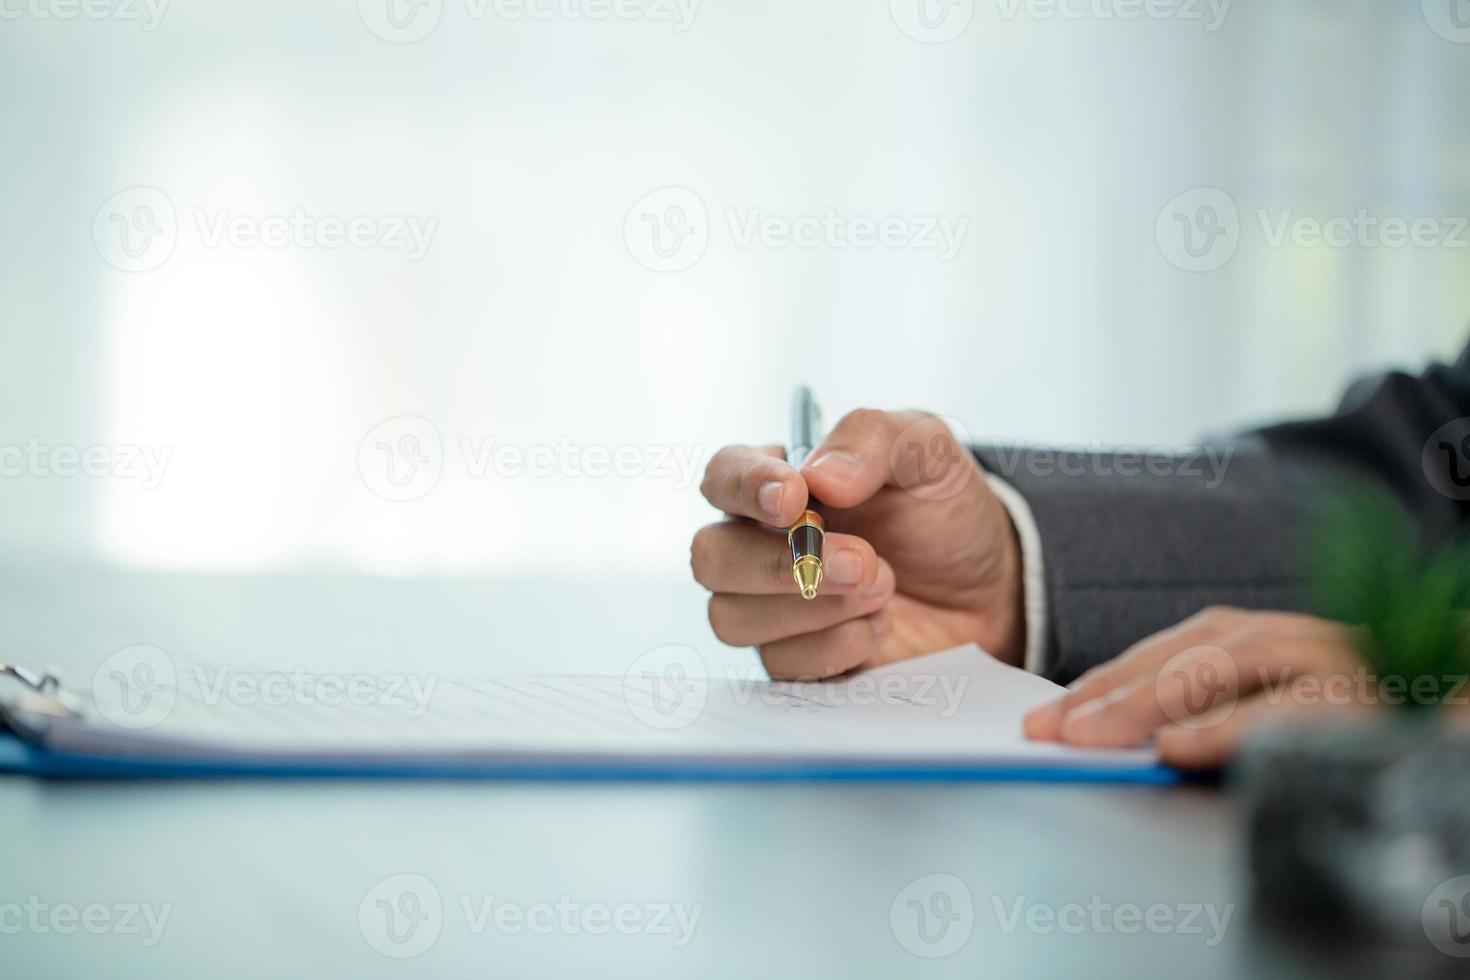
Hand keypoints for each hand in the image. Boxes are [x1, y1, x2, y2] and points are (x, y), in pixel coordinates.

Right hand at [691, 409, 1024, 679]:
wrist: (990, 589)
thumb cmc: (942, 511)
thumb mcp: (926, 450)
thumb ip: (872, 438)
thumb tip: (819, 477)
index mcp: (778, 482)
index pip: (722, 477)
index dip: (744, 487)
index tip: (793, 499)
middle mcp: (759, 544)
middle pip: (709, 558)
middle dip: (781, 563)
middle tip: (862, 560)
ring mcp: (771, 607)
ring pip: (734, 618)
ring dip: (815, 607)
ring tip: (884, 588)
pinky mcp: (796, 661)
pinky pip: (781, 665)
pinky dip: (838, 645)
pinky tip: (878, 625)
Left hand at [1023, 607, 1369, 768]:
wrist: (1460, 694)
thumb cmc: (1354, 704)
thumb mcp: (1272, 698)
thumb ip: (1208, 709)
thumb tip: (1130, 739)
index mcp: (1253, 638)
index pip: (1159, 654)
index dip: (1097, 683)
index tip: (1039, 719)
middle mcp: (1283, 638)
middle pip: (1180, 656)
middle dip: (1105, 693)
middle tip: (1045, 730)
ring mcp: (1327, 659)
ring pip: (1226, 669)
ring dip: (1150, 702)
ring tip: (1091, 736)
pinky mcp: (1365, 697)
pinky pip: (1291, 711)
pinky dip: (1233, 727)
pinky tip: (1182, 748)